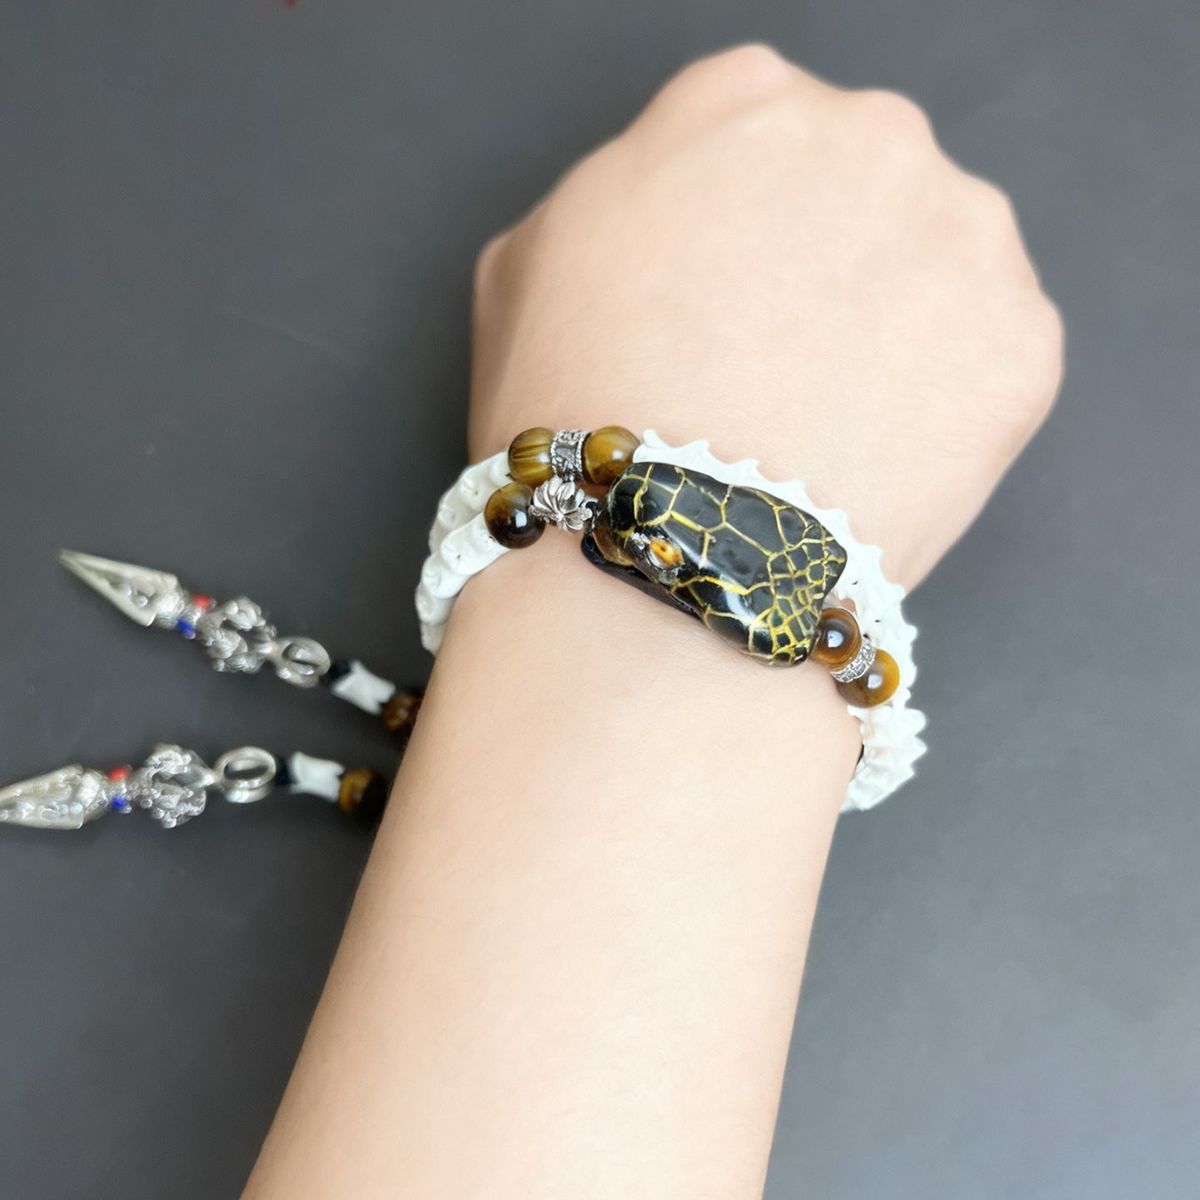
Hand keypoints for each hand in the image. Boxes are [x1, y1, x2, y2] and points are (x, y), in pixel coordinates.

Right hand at [469, 44, 1063, 589]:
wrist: (667, 558)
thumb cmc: (578, 421)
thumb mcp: (527, 265)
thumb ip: (615, 190)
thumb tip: (674, 207)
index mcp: (741, 105)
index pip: (759, 123)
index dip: (735, 222)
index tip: (724, 289)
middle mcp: (867, 137)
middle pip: (860, 178)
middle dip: (825, 252)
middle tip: (775, 360)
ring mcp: (961, 234)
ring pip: (940, 256)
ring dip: (899, 315)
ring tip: (825, 417)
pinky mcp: (1021, 339)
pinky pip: (990, 348)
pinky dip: (947, 393)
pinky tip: (878, 448)